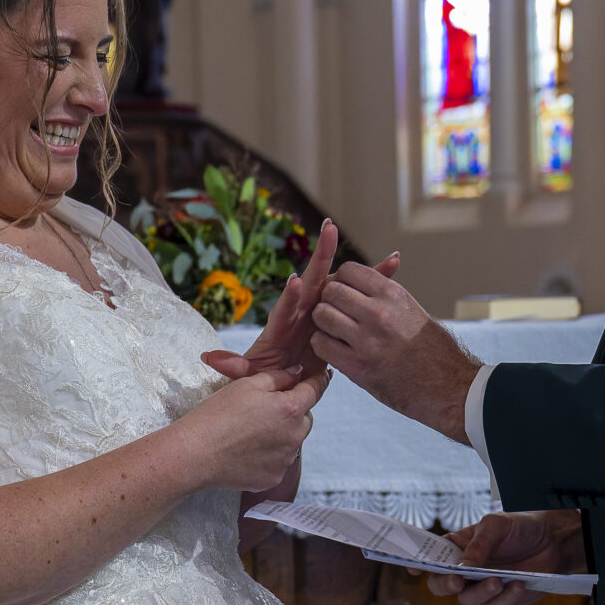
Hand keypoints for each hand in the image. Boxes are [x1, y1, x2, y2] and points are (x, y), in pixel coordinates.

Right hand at [175, 370, 318, 491]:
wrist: (195, 454)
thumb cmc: (217, 416)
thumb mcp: (246, 384)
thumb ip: (278, 377)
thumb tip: (296, 374)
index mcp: (290, 409)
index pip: (315, 390)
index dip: (318, 380)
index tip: (323, 376)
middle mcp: (294, 436)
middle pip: (305, 418)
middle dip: (292, 412)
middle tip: (265, 409)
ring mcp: (285, 460)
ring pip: (293, 441)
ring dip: (282, 434)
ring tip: (251, 432)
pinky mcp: (273, 478)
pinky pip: (280, 461)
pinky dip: (270, 455)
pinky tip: (247, 450)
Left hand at [199, 224, 397, 384]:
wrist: (287, 375)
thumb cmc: (267, 373)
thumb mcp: (249, 373)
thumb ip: (234, 366)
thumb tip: (209, 360)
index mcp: (283, 323)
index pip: (284, 307)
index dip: (289, 294)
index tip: (294, 280)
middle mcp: (303, 309)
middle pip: (313, 280)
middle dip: (321, 255)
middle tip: (329, 228)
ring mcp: (322, 310)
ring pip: (340, 284)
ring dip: (360, 270)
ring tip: (384, 257)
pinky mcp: (337, 315)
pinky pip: (358, 296)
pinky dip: (376, 281)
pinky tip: (395, 264)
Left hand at [310, 262, 477, 441]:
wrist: (449, 388)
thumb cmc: (433, 350)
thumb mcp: (413, 310)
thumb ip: (387, 293)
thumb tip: (375, 272)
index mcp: (394, 295)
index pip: (348, 271)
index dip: (341, 281)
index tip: (344, 293)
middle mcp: (379, 313)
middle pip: (332, 291)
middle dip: (329, 300)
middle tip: (336, 313)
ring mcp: (367, 341)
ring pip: (322, 316)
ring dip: (323, 323)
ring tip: (333, 331)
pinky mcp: (358, 367)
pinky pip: (322, 345)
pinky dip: (323, 345)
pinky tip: (334, 348)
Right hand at [426, 510, 584, 604]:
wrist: (554, 541)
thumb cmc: (521, 527)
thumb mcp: (497, 525)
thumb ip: (478, 545)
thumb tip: (461, 567)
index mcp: (457, 549)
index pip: (431, 558)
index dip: (419, 564)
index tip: (415, 568)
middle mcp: (465, 570)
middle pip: (440, 586)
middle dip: (446, 585)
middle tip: (459, 580)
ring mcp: (482, 587)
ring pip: (467, 601)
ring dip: (481, 593)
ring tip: (500, 581)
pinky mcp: (502, 601)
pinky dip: (505, 599)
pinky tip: (519, 585)